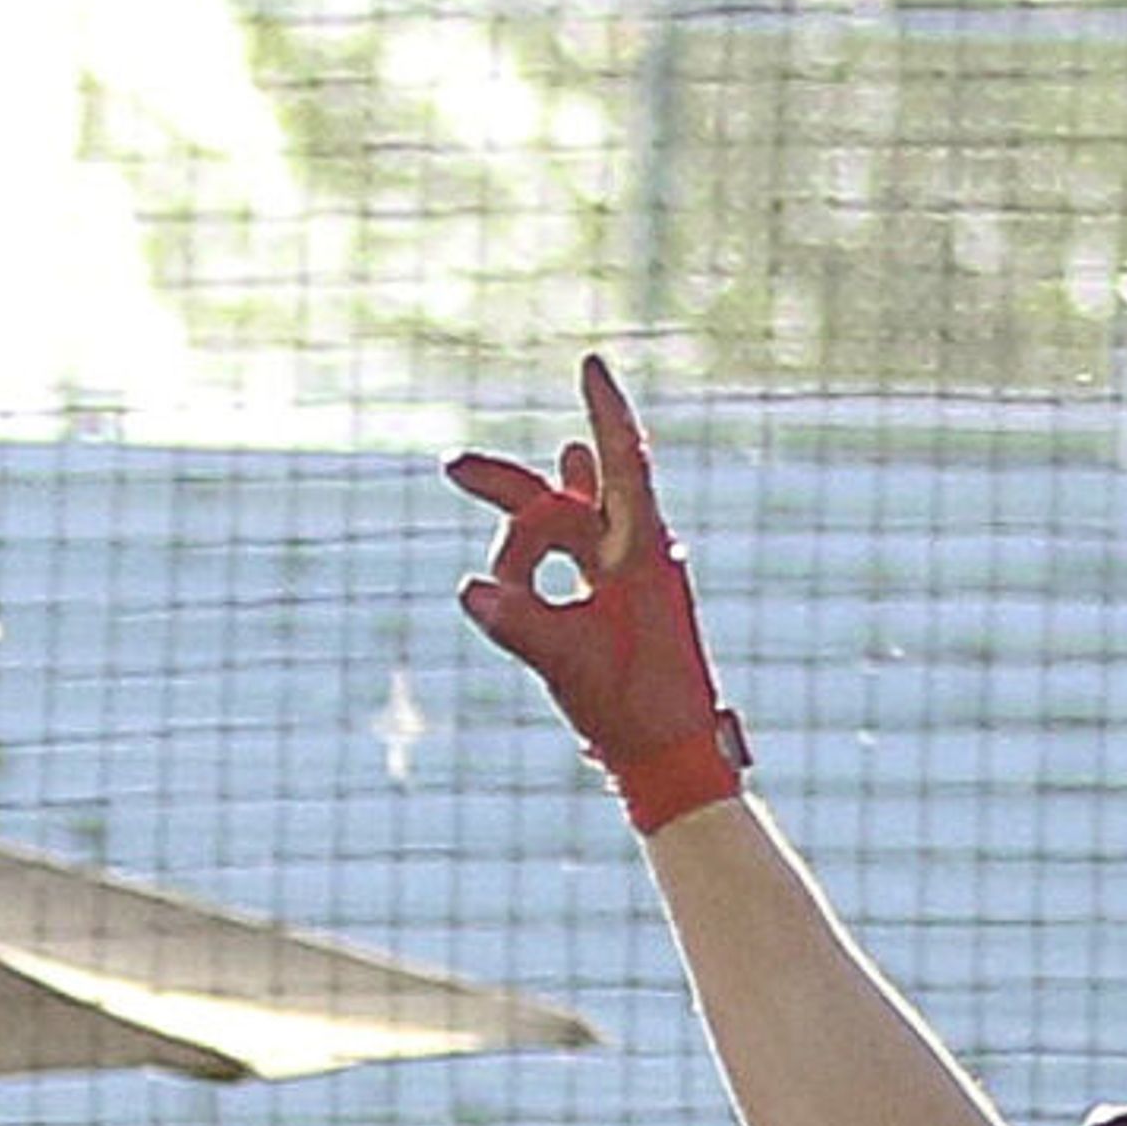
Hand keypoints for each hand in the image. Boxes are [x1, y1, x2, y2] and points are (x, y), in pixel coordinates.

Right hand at [447, 353, 749, 834]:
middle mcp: (637, 554)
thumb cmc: (634, 710)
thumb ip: (518, 622)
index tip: (590, 363)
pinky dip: (541, 555)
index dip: (604, 408)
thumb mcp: (568, 662)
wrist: (675, 762)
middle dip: (508, 487)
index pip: (622, 459)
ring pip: (564, 533)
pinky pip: (574, 563)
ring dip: (520, 526)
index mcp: (641, 551)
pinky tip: (516, 555)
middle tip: (450, 469)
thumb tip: (469, 591)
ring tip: (467, 489)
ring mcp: (629, 581)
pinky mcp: (619, 609)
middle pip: (565, 501)